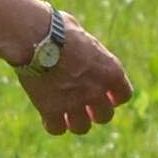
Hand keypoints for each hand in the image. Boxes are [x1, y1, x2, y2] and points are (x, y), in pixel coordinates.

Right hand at [13, 10, 131, 135]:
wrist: (34, 37)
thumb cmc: (56, 28)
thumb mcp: (81, 35)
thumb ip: (87, 51)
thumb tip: (80, 49)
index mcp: (110, 70)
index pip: (124, 95)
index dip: (114, 97)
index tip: (105, 94)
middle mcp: (96, 91)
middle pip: (105, 116)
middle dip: (95, 112)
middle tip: (82, 103)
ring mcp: (74, 103)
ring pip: (82, 128)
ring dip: (74, 121)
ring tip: (64, 111)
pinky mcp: (51, 110)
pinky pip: (56, 129)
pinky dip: (52, 124)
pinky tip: (47, 114)